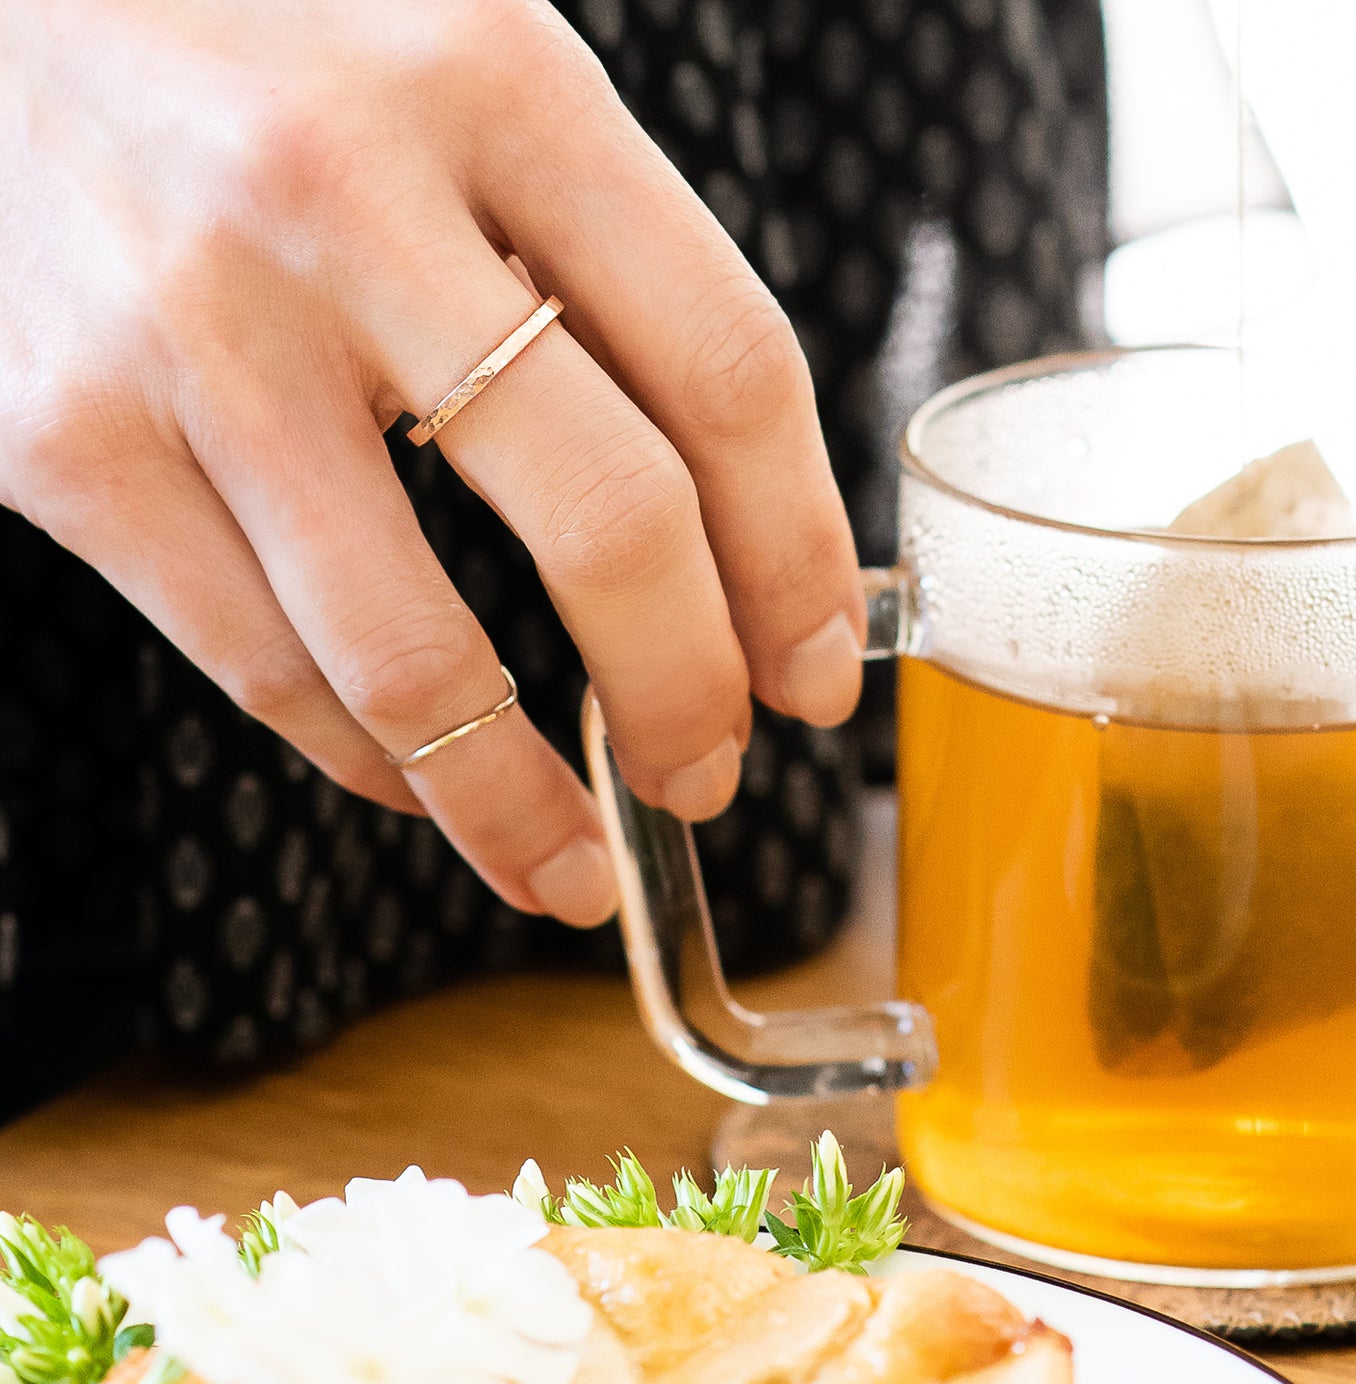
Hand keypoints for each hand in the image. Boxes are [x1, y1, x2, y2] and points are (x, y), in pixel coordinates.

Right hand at [0, 0, 863, 926]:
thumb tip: (735, 518)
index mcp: (500, 85)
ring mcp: (195, 333)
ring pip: (416, 658)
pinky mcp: (64, 445)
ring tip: (575, 865)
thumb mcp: (465, 87)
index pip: (728, 371)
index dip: (798, 557)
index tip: (814, 667)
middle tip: (708, 771)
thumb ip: (599, 267)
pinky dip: (379, 763)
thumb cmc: (267, 57)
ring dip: (521, 802)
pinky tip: (433, 780)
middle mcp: (346, 202)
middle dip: (689, 694)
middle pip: (609, 521)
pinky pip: (267, 669)